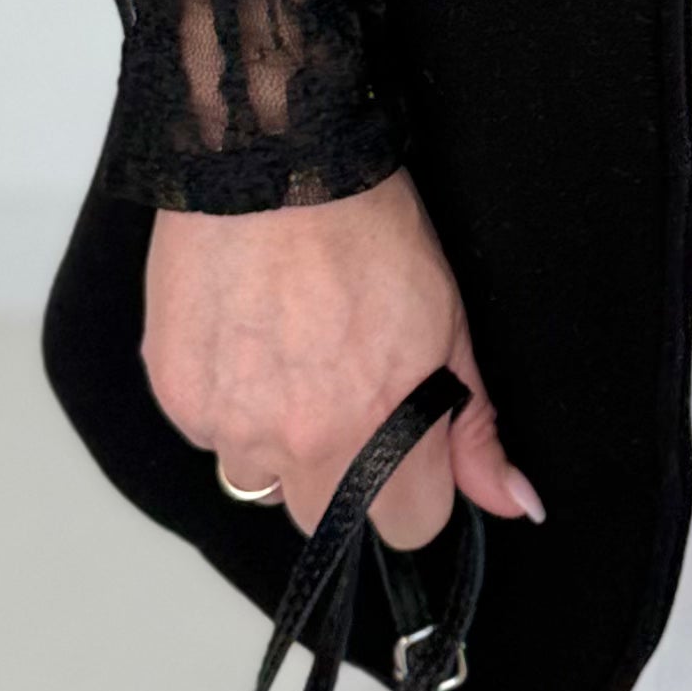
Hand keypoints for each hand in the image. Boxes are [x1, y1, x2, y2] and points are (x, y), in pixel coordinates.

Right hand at [142, 166, 542, 549]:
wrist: (273, 162)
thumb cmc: (366, 230)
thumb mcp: (448, 324)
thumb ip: (475, 427)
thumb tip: (516, 503)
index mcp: (372, 432)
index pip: (407, 528)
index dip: (417, 488)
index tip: (411, 448)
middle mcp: (293, 444)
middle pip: (324, 518)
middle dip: (342, 476)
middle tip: (343, 396)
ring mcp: (226, 424)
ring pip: (259, 476)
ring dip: (276, 440)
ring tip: (289, 358)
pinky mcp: (175, 396)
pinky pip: (209, 433)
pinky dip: (228, 402)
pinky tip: (246, 338)